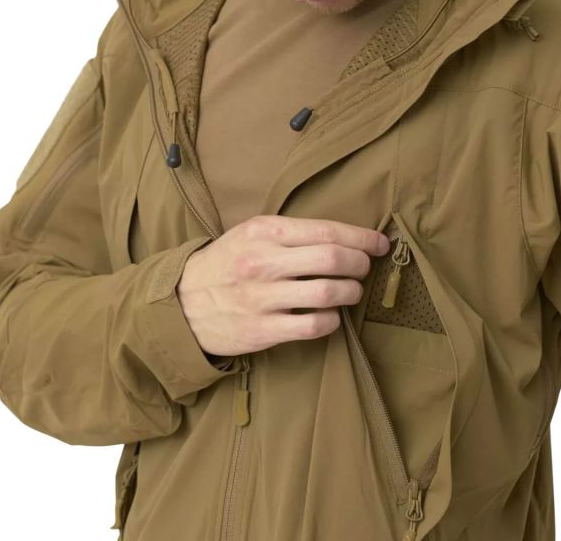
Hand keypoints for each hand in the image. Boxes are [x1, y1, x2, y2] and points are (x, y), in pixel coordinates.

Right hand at [177, 215, 390, 356]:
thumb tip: (344, 237)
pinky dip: (331, 320)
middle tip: (364, 268)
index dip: (361, 238)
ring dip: (351, 292)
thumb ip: (291, 233)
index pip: (327, 230)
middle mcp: (263, 261)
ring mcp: (262, 297)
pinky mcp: (262, 330)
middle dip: (360, 263)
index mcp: (264, 231)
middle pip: (333, 258)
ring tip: (350, 291)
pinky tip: (330, 315)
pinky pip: (313, 325)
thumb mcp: (250, 233)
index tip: (379, 243)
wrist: (181, 303)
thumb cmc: (226, 263)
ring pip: (328, 292)